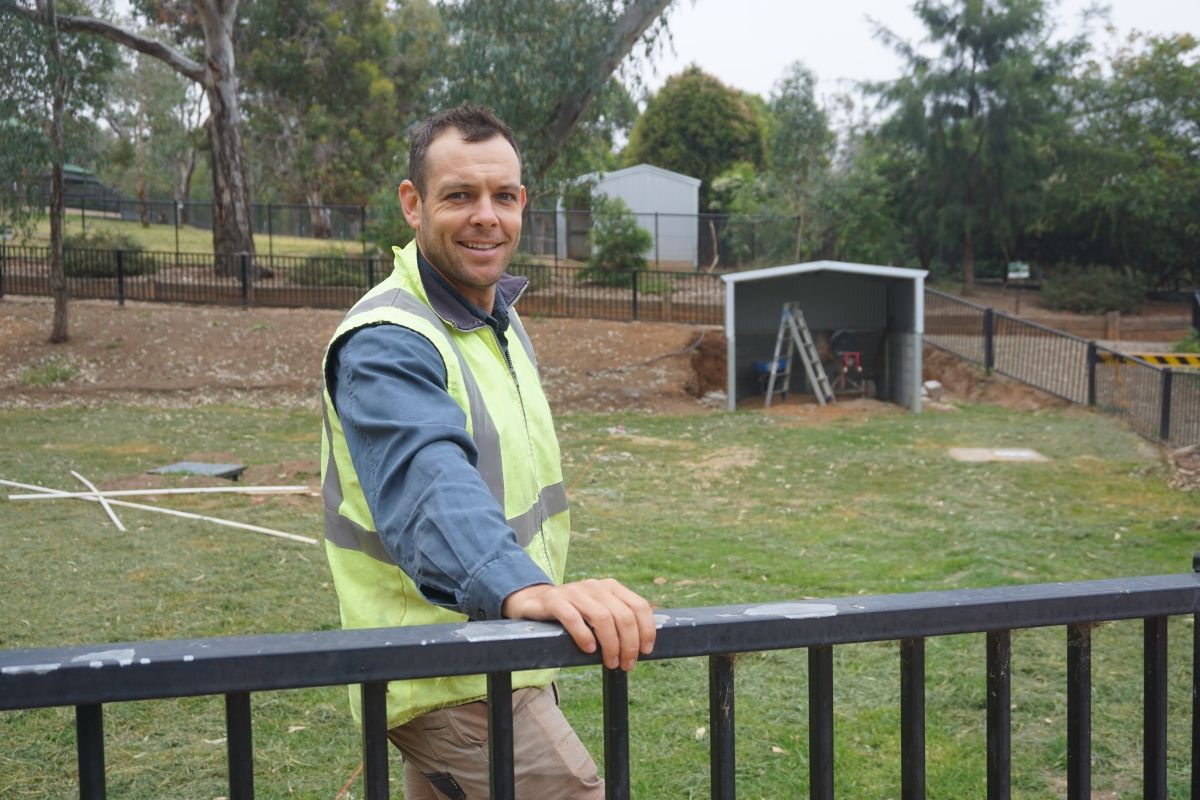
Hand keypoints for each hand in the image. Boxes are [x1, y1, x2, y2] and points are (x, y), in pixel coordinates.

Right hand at [501, 579, 655, 670]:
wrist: (534, 602)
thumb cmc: (574, 614)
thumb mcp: (599, 612)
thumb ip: (619, 621)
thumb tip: (643, 645)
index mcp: (611, 587)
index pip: (639, 606)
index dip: (647, 630)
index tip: (647, 651)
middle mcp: (595, 586)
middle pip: (623, 616)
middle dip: (629, 645)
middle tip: (626, 664)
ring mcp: (575, 591)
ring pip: (602, 618)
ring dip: (611, 645)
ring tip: (611, 663)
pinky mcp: (554, 600)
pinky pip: (573, 618)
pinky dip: (584, 635)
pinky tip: (589, 650)